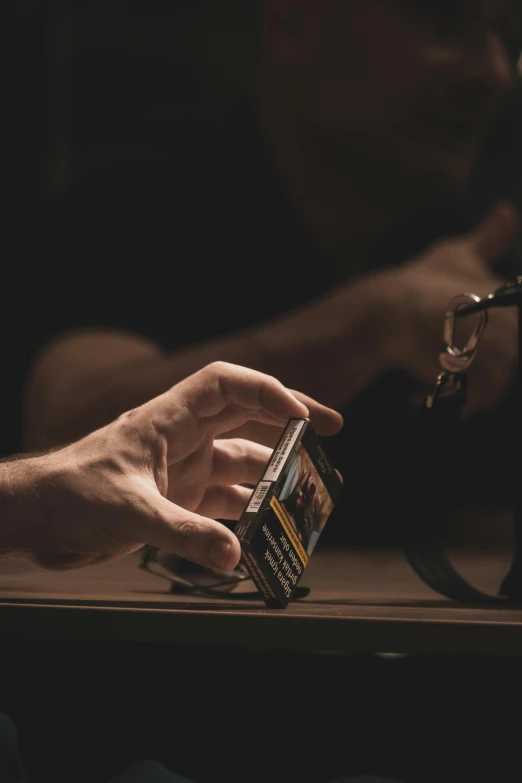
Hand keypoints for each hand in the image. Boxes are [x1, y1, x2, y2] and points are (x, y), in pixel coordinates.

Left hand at [23, 362, 342, 570]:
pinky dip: (250, 512)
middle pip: (245, 416)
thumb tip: (234, 554)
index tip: (301, 416)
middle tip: (331, 432)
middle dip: (288, 421)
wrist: (40, 517)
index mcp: (168, 419)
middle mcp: (182, 438)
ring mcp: (183, 469)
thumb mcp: (128, 510)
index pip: (225, 385)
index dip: (266, 392)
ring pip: (241, 461)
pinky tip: (270, 526)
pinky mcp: (179, 500)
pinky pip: (227, 501)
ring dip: (274, 473)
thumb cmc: (70, 494)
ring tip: (308, 488)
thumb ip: (181, 532)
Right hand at [390, 201, 519, 413]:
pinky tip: (420, 392)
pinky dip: (450, 402)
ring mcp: (498, 353)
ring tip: (424, 378)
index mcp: (507, 299)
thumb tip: (505, 210)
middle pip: (503, 362)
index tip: (449, 340)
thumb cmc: (418, 282)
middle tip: (433, 361)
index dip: (481, 341)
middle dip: (471, 367)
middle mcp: (510, 325)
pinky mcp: (481, 378)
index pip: (508, 337)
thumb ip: (487, 237)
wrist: (390, 312)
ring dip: (459, 386)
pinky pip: (477, 400)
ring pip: (491, 383)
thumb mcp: (455, 254)